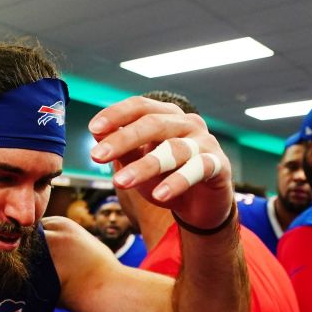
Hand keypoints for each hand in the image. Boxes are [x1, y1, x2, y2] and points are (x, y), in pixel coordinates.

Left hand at [88, 96, 232, 229]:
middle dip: (123, 139)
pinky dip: (177, 182)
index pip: (140, 106)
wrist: (201, 204)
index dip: (116, 114)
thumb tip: (97, 132)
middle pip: (153, 124)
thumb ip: (122, 149)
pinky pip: (197, 170)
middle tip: (96, 156)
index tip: (93, 129)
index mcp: (166, 116)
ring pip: (173, 149)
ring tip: (120, 182)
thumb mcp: (138, 164)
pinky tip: (159, 196)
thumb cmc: (166, 177)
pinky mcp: (218, 165)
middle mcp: (187, 124)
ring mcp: (205, 142)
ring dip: (144, 166)